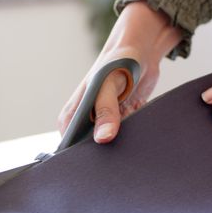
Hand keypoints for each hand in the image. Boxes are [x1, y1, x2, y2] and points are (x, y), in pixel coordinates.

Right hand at [58, 1, 180, 143]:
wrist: (141, 54)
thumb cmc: (116, 63)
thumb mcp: (108, 85)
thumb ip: (106, 111)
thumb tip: (103, 138)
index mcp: (72, 116)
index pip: (70, 147)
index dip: (82, 155)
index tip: (98, 158)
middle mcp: (85, 124)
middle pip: (90, 151)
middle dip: (103, 154)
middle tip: (117, 150)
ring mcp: (103, 126)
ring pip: (109, 148)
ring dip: (119, 147)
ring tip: (128, 134)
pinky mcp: (121, 126)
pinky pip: (125, 141)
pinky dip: (132, 140)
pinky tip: (138, 133)